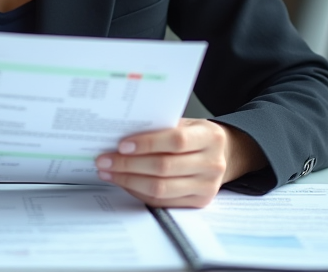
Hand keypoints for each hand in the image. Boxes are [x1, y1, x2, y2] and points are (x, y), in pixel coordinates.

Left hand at [94, 118, 263, 206]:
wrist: (222, 155)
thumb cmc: (196, 136)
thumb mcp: (186, 123)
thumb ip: (161, 127)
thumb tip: (120, 134)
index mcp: (210, 137)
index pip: (176, 141)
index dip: (147, 143)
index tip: (121, 145)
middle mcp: (212, 163)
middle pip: (164, 167)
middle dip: (128, 164)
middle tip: (104, 159)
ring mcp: (207, 186)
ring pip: (160, 188)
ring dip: (128, 180)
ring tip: (108, 172)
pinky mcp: (198, 202)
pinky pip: (161, 201)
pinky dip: (138, 191)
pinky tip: (124, 182)